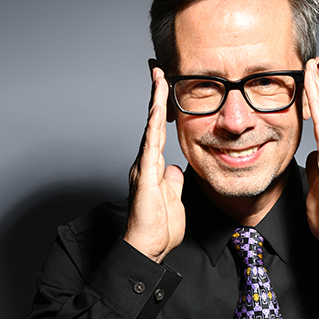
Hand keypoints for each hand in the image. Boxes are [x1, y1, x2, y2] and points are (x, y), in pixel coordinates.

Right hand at [124, 67, 184, 262]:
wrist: (148, 248)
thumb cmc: (159, 229)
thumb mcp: (174, 199)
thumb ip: (173, 182)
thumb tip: (175, 169)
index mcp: (154, 168)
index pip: (159, 132)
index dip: (162, 110)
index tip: (166, 87)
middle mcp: (146, 164)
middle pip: (152, 123)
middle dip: (156, 97)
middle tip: (159, 70)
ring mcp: (144, 169)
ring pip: (150, 130)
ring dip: (154, 104)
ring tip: (158, 80)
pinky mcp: (145, 178)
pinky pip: (150, 148)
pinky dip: (153, 128)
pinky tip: (156, 112)